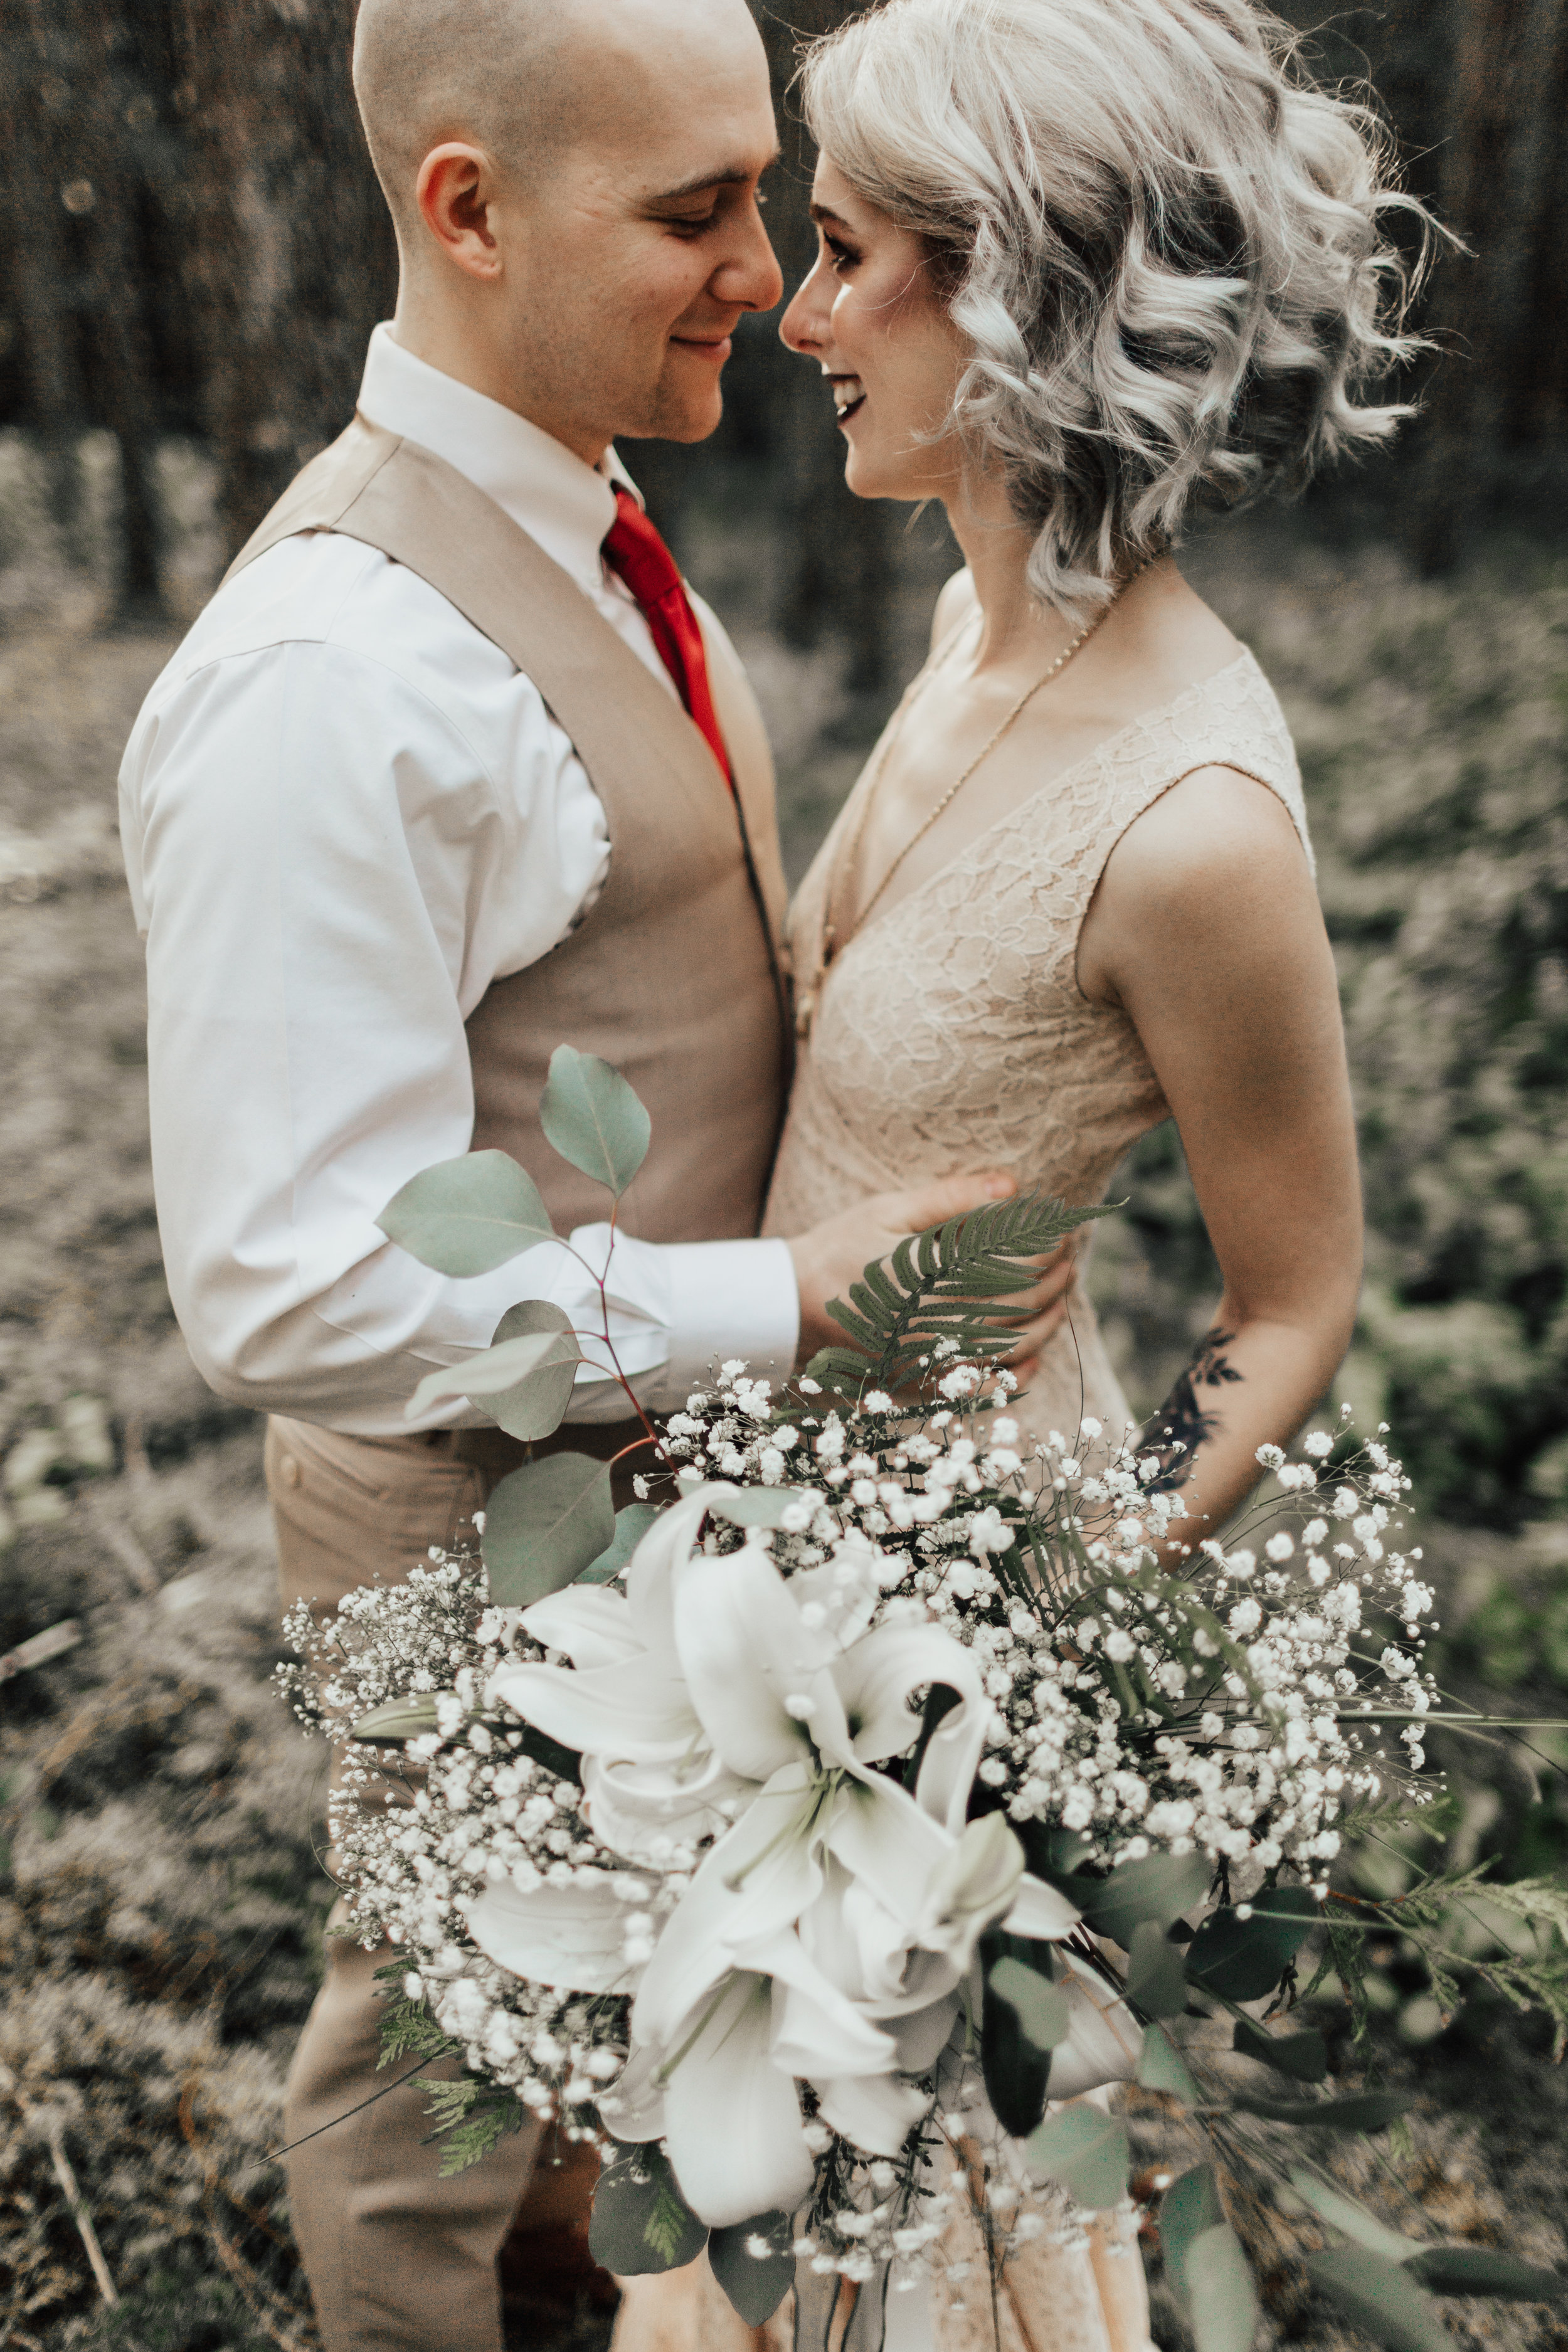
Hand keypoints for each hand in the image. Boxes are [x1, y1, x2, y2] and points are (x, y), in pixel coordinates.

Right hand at [785, 1174, 1080, 1370]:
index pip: (1013, 1264)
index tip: (1062, 1228)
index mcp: (931, 1275)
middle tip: (1070, 1257)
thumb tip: (1012, 1185)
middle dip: (1056, 1279)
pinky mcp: (922, 1386)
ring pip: (1012, 1348)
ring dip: (1048, 1322)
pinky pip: (983, 1389)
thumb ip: (950, 1198)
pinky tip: (1032, 1356)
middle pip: (1020, 1305)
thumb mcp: (888, 1211)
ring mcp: (931, 1360)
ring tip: (1062, 1296)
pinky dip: (1016, 1375)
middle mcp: (935, 1322)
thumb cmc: (839, 1251)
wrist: (787, 1311)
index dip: (1047, 1247)